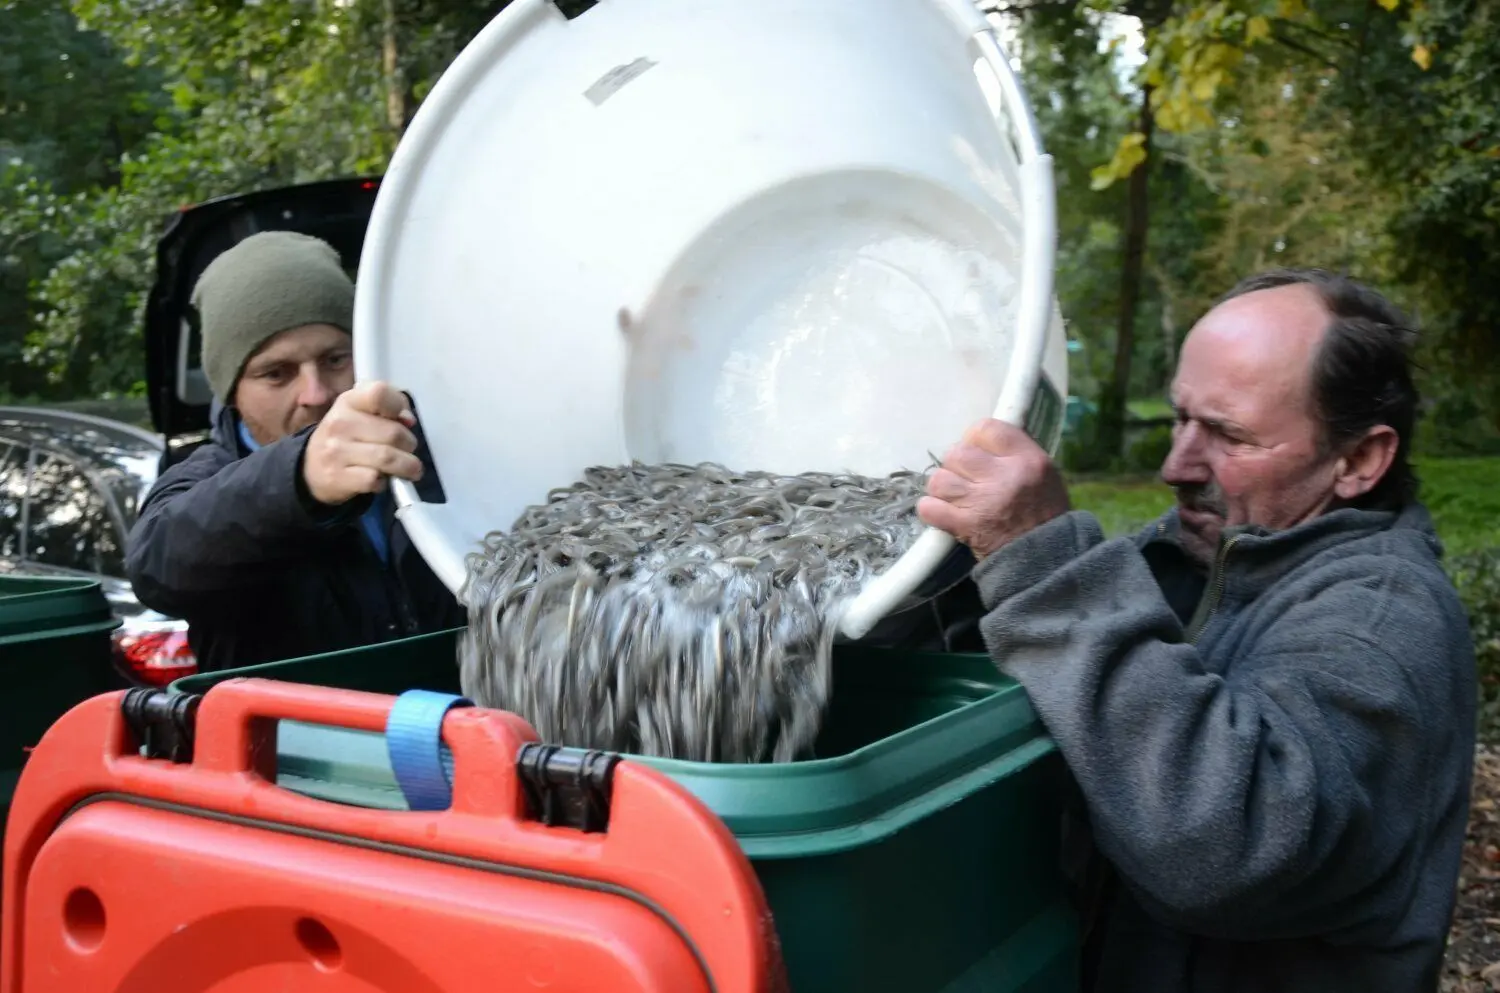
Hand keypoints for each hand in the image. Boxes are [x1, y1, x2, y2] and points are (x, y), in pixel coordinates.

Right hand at [302, 381, 421, 505]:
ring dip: (406, 466)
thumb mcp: (361, 412)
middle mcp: (340, 423)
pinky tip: (380, 479)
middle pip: (394, 432)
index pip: (379, 393)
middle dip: (409, 444)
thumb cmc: (347, 436)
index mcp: (349, 401)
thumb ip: (390, 408)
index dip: (399, 405)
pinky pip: (375, 479)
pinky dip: (384, 482)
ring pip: (388, 458)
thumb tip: (408, 420)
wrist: (311, 467)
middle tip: (407, 450)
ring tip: (409, 469)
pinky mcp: (337, 477)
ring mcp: (336, 451)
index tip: (404, 420)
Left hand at [917, 418, 1069, 559]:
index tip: (977, 451)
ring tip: (955, 497)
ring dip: (943, 488)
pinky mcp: (965, 527)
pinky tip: (944, 513)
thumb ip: (1013, 453)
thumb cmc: (1045, 513)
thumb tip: (977, 440)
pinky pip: (930, 507)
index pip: (986, 428)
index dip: (974, 438)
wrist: (1046, 558)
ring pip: (939, 479)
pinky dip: (932, 510)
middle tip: (966, 479)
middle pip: (958, 453)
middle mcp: (1004, 476)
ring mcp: (982, 502)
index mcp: (1028, 459)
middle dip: (957, 465)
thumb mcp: (1043, 473)